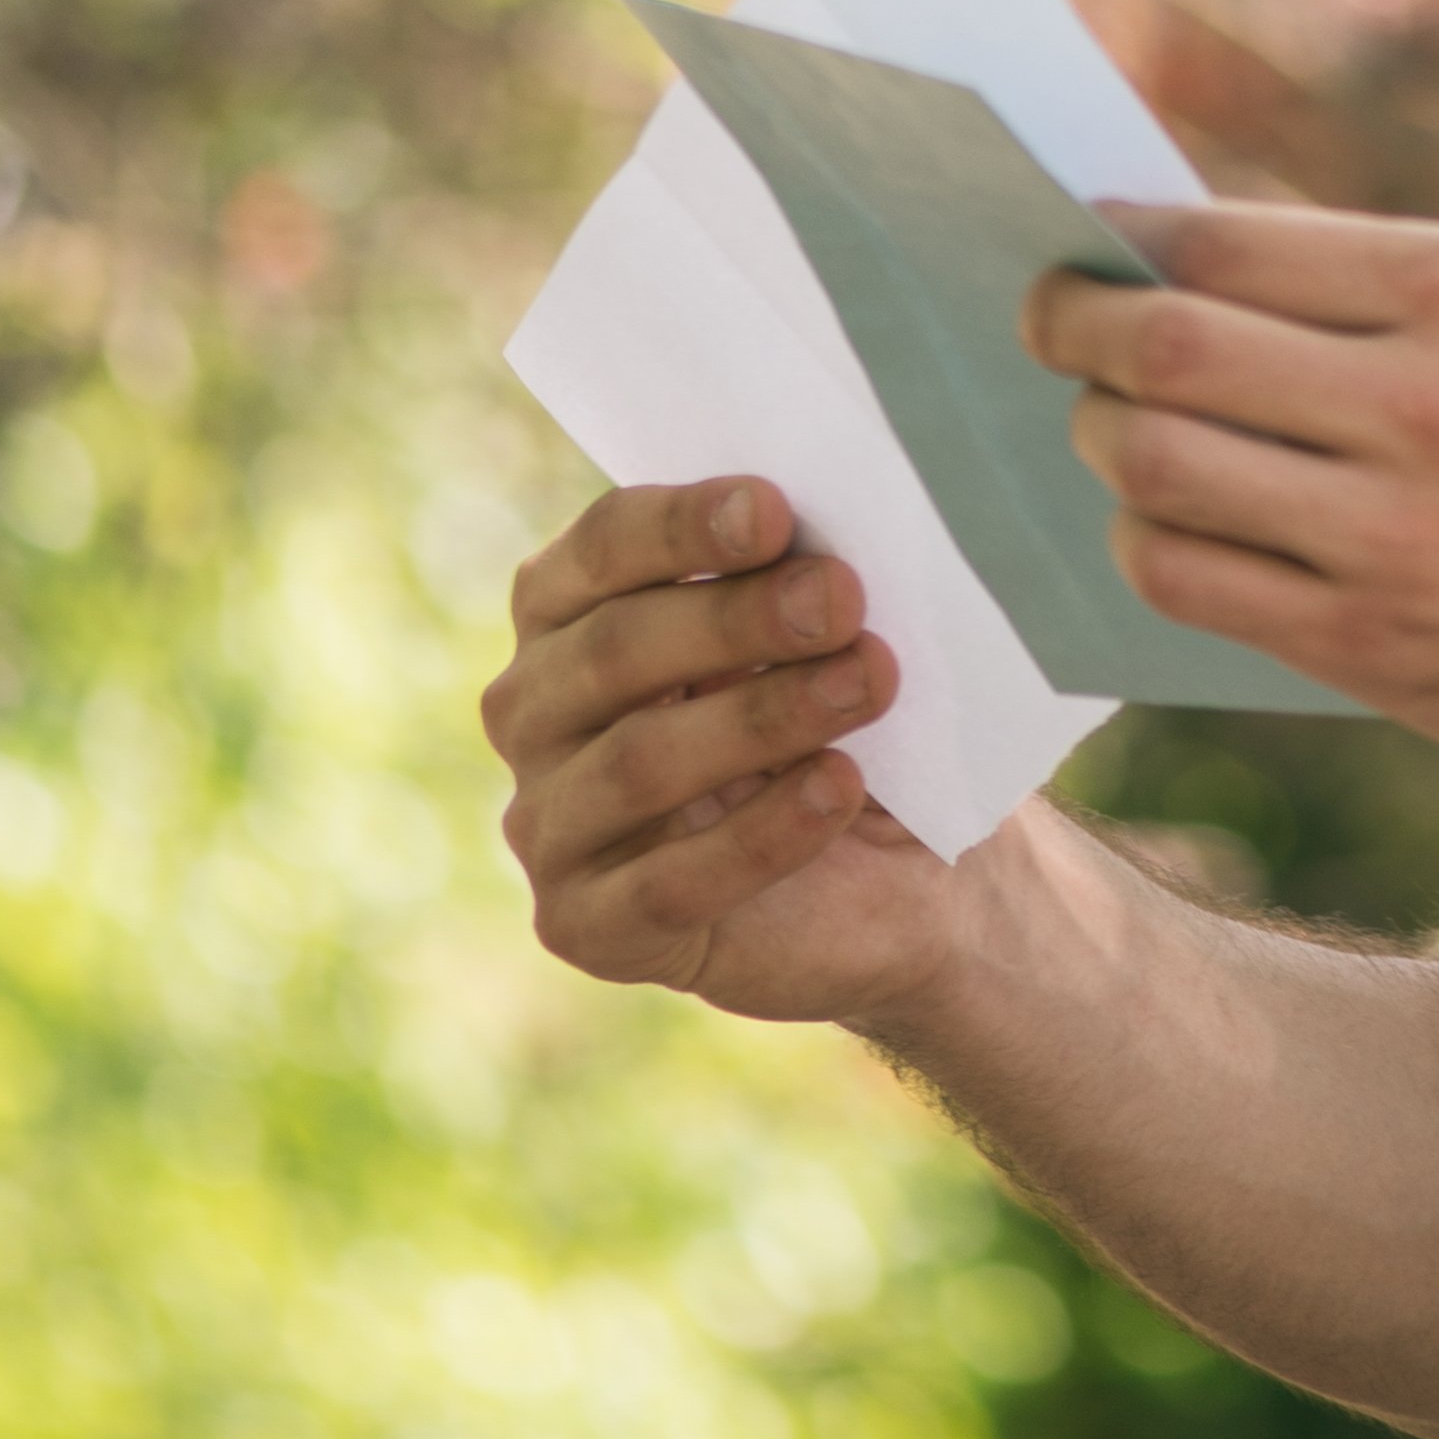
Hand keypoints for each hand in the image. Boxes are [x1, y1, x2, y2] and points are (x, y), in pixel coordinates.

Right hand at [485, 477, 969, 1023]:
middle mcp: (534, 712)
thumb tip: (825, 542)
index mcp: (570, 612)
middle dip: (734, 619)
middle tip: (843, 597)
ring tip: (868, 684)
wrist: (904, 882)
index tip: (775, 510)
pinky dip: (761, 834)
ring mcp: (548, 826)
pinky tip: (837, 789)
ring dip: (760, 718)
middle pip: (613, 650)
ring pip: (636, 763)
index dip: (682, 526)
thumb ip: (801, 582)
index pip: (601, 549)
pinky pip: (666, 882)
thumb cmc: (849, 724)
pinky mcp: (587, 928)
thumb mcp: (828, 642)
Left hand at [1024, 203, 1438, 765]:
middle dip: (1073, 327)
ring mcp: (1392, 538)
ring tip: (1110, 425)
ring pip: (1155, 471)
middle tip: (1050, 322)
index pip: (1226, 245)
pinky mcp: (1370, 648)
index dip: (1123, 240)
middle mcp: (1424, 405)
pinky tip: (1162, 520)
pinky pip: (1188, 583)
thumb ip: (1361, 290)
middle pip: (1166, 351)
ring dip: (1101, 438)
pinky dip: (1145, 540)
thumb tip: (1168, 264)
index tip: (1086, 239)